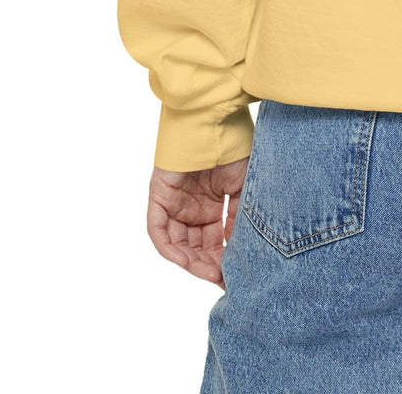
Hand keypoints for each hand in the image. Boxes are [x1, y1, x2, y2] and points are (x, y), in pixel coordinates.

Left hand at [146, 158, 248, 287]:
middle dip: (209, 265)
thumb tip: (240, 247)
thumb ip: (239, 217)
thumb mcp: (242, 187)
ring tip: (210, 273)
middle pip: (196, 247)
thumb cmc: (231, 148)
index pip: (214, 242)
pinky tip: (186, 260)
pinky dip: (170, 248)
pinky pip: (159, 231)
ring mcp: (174, 204)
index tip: (237, 275)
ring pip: (178, 244)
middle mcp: (191, 209)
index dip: (224, 260)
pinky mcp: (159, 198)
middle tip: (223, 279)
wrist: (214, 121)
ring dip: (191, 262)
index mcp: (211, 206)